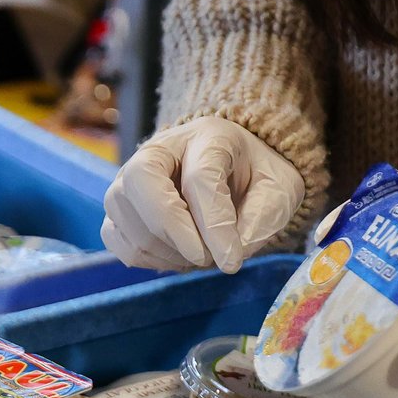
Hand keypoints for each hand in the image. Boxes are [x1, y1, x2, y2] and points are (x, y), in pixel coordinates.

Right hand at [101, 116, 304, 272]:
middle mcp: (159, 149)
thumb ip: (263, 218)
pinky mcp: (118, 207)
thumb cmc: (256, 178)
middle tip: (204, 258)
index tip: (231, 261)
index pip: (200, 177)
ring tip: (201, 254)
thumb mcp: (280, 190)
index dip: (214, 224)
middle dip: (172, 230)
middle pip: (142, 181)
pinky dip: (148, 258)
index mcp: (208, 137)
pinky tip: (178, 256)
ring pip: (126, 217)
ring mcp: (129, 177)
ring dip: (166, 251)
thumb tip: (229, 254)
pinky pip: (117, 239)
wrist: (234, 171)